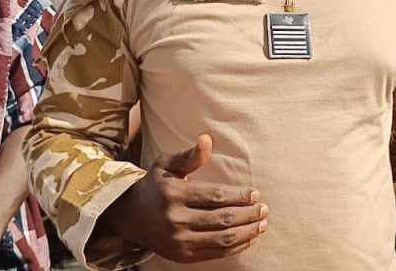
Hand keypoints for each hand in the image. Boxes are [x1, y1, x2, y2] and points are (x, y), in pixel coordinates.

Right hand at [99, 134, 268, 263]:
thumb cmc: (154, 186)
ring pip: (222, 238)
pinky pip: (216, 253)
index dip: (239, 196)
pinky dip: (236, 247)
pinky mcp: (182, 256)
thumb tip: (207, 139)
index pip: (215, 196)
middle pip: (222, 218)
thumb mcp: (167, 165)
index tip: (256, 194)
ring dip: (247, 232)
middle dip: (249, 214)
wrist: (130, 218)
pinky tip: (249, 238)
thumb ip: (189, 156)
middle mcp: (175, 219)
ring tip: (262, 224)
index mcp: (174, 194)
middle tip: (264, 209)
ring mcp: (179, 240)